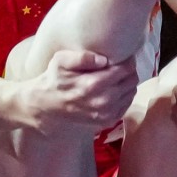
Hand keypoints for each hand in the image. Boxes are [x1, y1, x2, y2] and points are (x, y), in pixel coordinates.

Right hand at [20, 49, 137, 130]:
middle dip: (129, 70)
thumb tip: (104, 59)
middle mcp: (103, 101)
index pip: (125, 69)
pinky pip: (126, 104)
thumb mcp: (61, 61)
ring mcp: (106, 114)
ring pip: (131, 92)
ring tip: (116, 76)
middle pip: (131, 81)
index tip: (122, 55)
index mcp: (93, 85)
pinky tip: (114, 89)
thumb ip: (83, 57)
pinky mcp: (107, 121)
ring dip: (127, 83)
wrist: (45, 106)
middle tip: (120, 65)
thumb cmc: (54, 79)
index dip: (127, 60)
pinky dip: (124, 95)